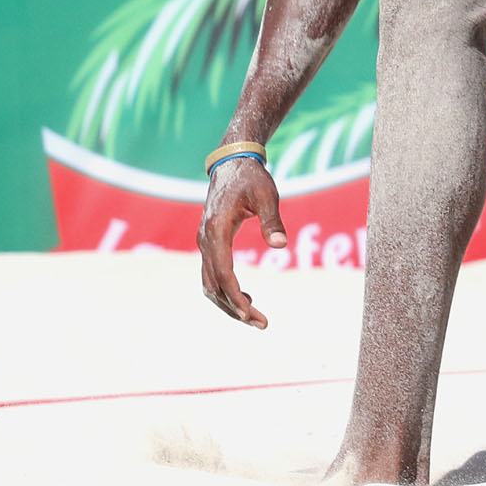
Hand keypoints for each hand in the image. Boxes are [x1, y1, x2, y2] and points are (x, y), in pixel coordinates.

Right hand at [198, 156, 285, 327]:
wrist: (232, 161)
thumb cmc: (251, 177)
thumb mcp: (266, 194)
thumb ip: (272, 219)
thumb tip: (280, 245)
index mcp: (216, 229)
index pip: (223, 273)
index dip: (236, 297)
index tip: (252, 315)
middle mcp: (205, 239)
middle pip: (214, 285)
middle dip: (234, 308)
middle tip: (261, 324)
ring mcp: (204, 242)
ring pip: (209, 284)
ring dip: (228, 304)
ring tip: (254, 317)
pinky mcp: (209, 243)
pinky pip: (212, 275)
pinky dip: (225, 291)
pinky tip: (246, 299)